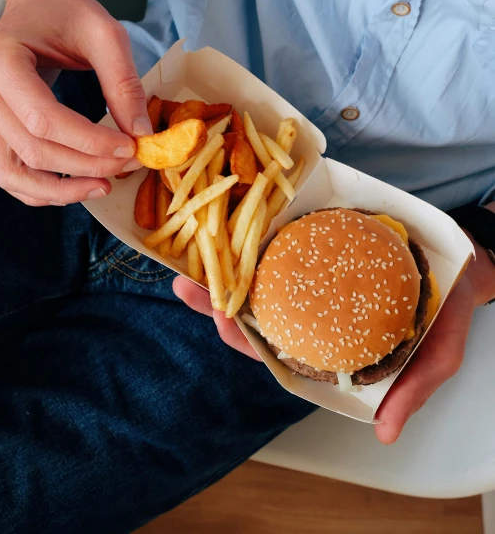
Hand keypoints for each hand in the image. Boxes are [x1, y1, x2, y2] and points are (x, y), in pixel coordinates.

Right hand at [0, 0, 150, 206]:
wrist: (39, 1)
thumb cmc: (68, 11)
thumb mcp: (104, 33)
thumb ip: (123, 82)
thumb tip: (141, 134)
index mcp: (0, 59)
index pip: (43, 119)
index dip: (89, 142)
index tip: (130, 147)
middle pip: (32, 150)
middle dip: (85, 165)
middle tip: (129, 164)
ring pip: (14, 172)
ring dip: (61, 190)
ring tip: (104, 186)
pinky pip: (10, 173)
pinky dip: (41, 190)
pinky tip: (78, 187)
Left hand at [174, 204, 494, 435]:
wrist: (465, 260)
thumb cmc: (446, 308)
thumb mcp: (437, 354)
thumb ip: (412, 388)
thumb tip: (387, 431)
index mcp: (333, 342)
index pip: (280, 348)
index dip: (247, 340)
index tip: (223, 324)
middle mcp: (318, 309)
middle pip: (259, 310)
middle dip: (218, 300)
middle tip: (189, 287)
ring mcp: (316, 273)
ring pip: (263, 275)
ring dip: (226, 267)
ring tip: (191, 257)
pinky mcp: (323, 240)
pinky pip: (285, 240)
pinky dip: (258, 235)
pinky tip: (233, 223)